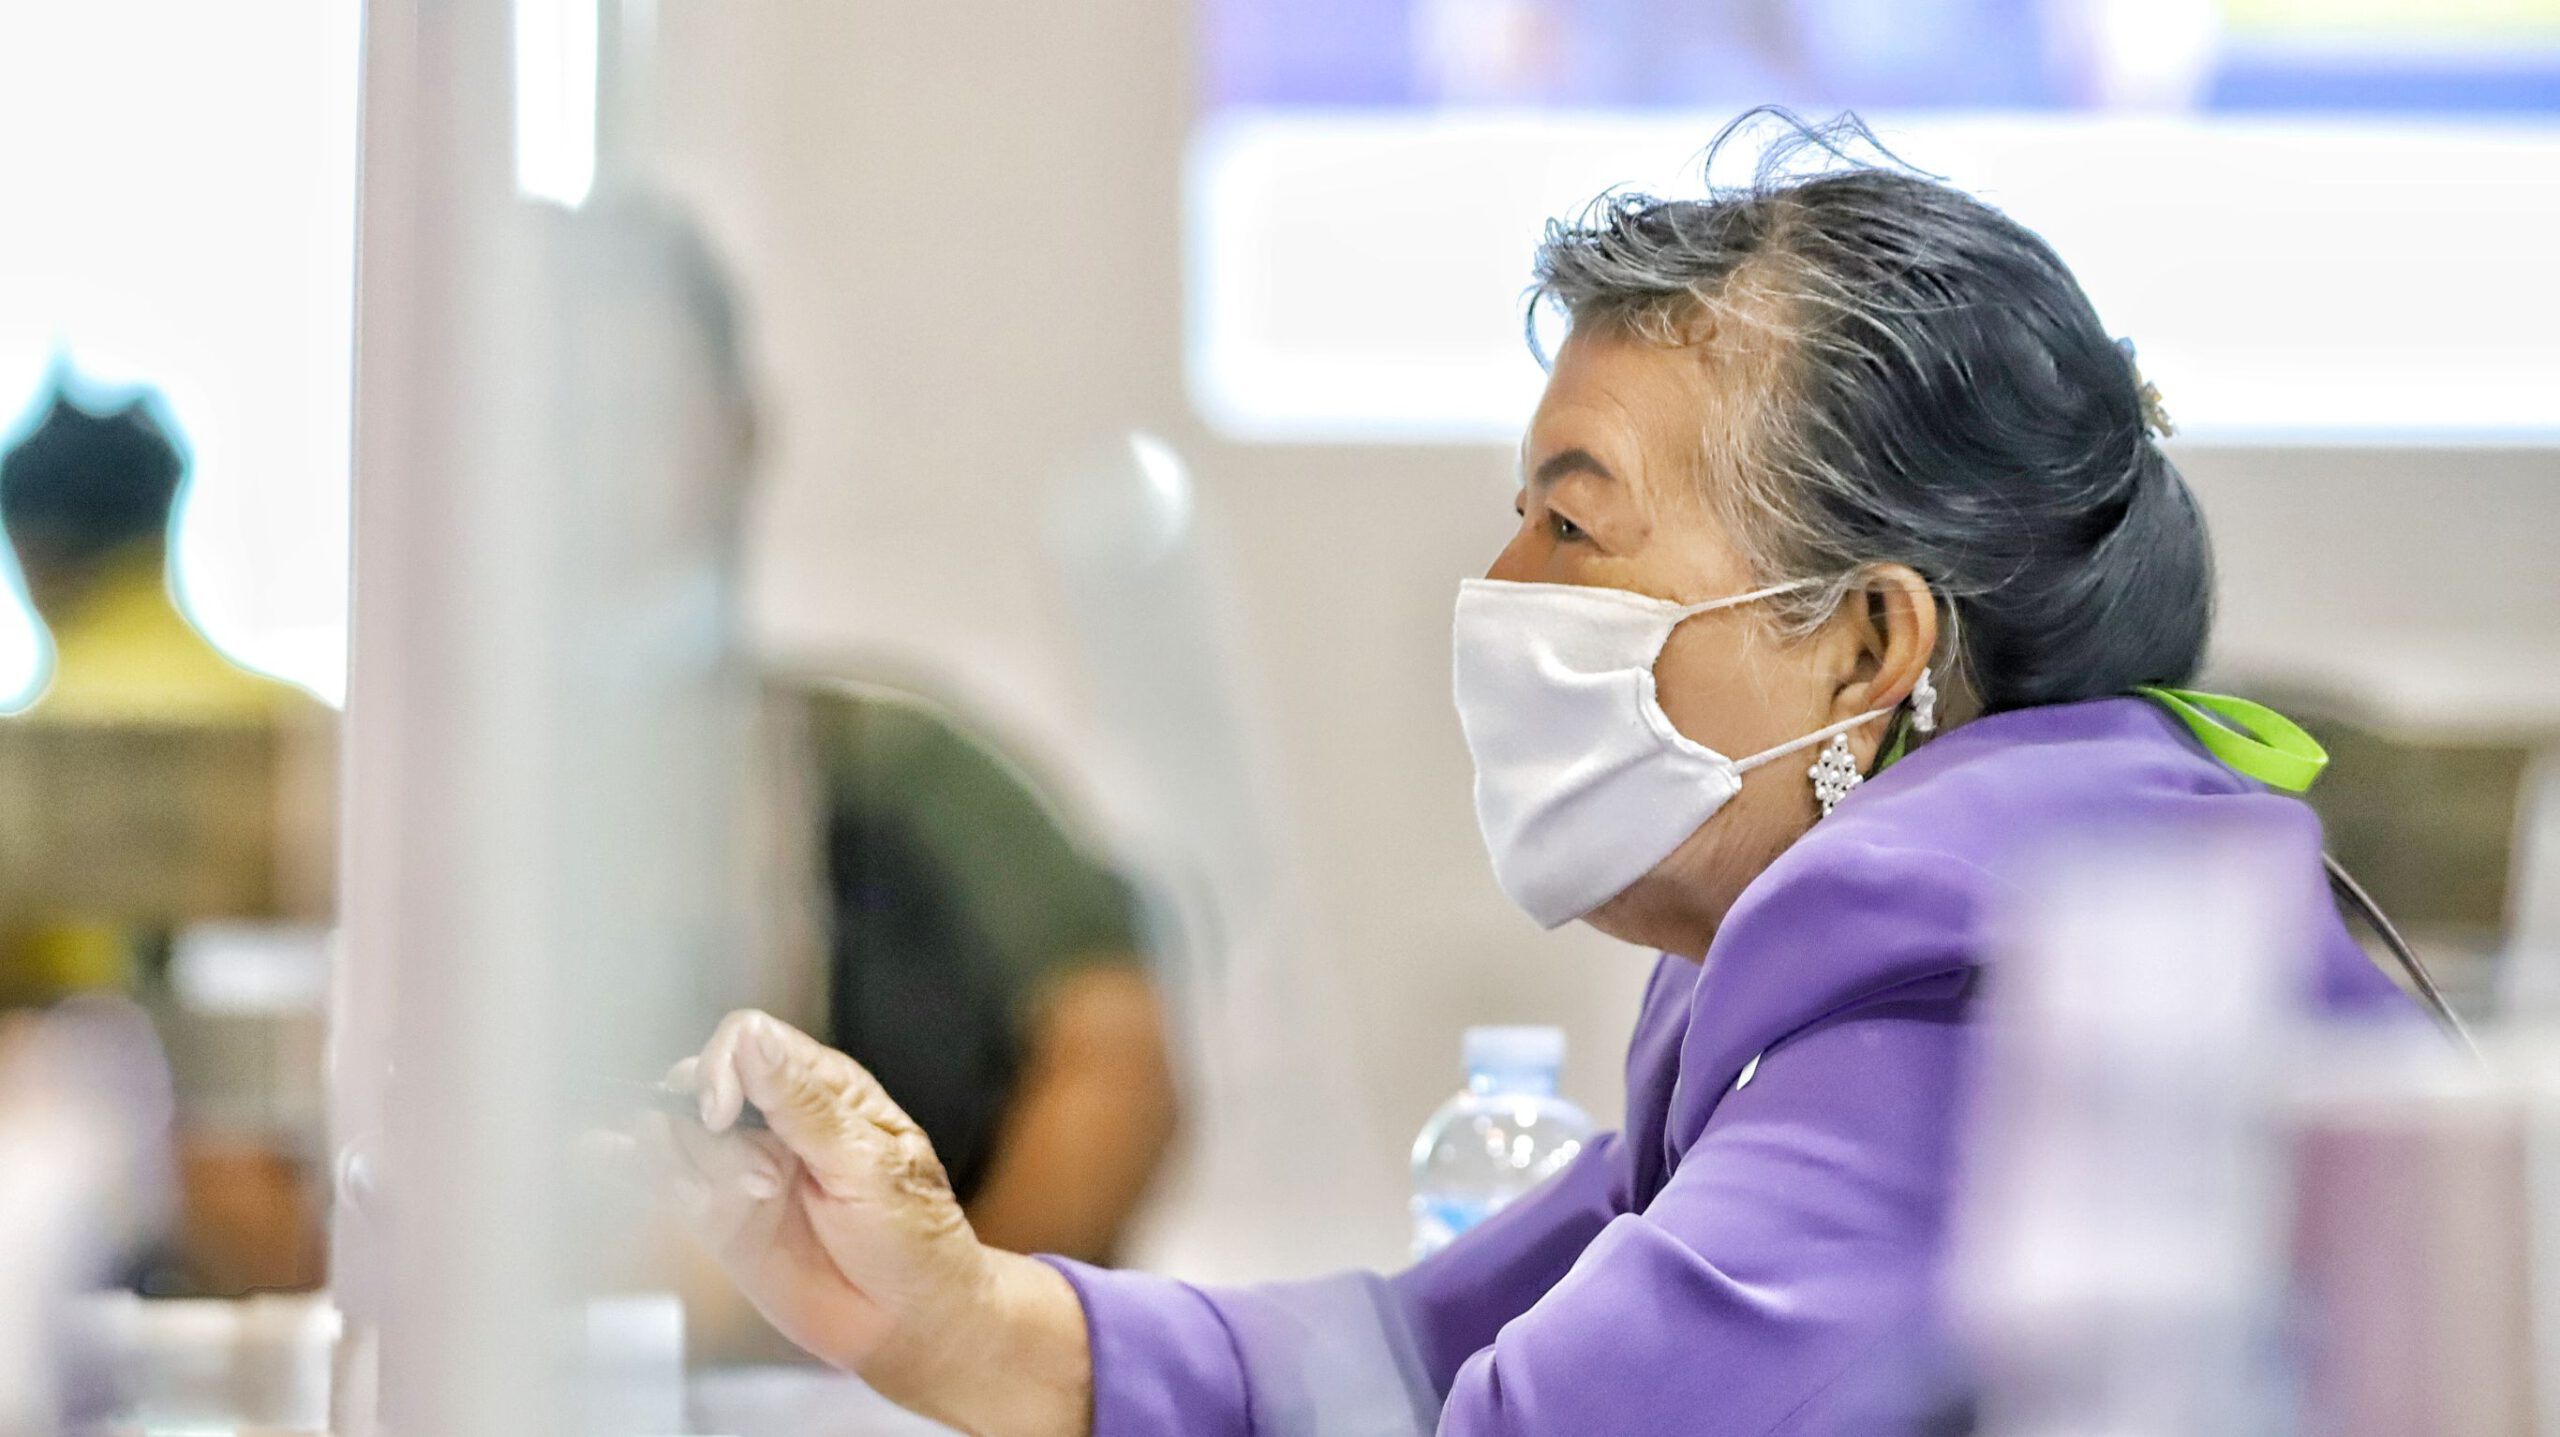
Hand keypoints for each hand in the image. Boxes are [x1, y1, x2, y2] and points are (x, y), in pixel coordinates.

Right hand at [654, 1010, 1089, 1434]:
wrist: (909, 1321)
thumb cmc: (912, 1235)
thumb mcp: (869, 1163)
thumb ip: (803, 1104)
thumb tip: (750, 1038)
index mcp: (821, 1088)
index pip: (745, 1040)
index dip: (720, 1066)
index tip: (720, 1112)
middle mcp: (773, 1120)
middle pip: (696, 1085)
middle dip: (698, 1125)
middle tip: (747, 1181)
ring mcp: (741, 1168)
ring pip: (672, 1136)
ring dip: (683, 1164)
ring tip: (740, 1202)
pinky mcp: (718, 1218)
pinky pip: (664, 1183)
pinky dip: (635, 1170)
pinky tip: (607, 1158)